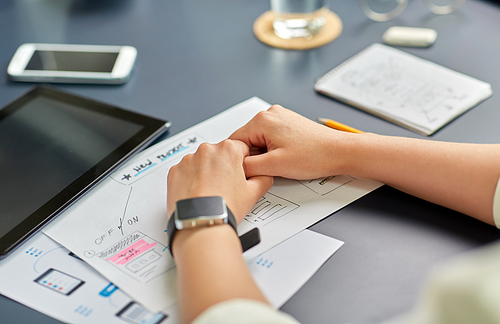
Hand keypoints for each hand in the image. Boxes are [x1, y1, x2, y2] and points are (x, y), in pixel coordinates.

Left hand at [166, 139, 272, 222]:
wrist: (201, 224)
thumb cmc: (225, 207)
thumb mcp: (254, 192)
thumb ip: (263, 177)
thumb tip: (263, 174)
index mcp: (228, 149)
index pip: (241, 149)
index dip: (242, 164)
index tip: (239, 177)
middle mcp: (206, 150)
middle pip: (219, 154)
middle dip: (223, 167)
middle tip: (225, 188)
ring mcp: (188, 160)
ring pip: (201, 162)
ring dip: (206, 173)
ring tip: (210, 193)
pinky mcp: (174, 171)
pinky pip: (185, 171)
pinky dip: (191, 180)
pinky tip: (198, 194)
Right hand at [230, 105, 355, 179]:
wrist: (340, 152)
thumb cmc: (314, 156)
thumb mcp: (274, 166)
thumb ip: (247, 167)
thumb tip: (233, 168)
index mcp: (262, 120)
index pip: (234, 141)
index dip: (238, 160)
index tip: (248, 172)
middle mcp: (269, 114)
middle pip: (246, 140)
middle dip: (253, 157)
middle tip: (269, 169)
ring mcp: (280, 117)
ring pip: (258, 141)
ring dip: (264, 155)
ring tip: (280, 163)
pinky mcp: (287, 124)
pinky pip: (269, 139)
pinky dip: (273, 150)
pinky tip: (286, 157)